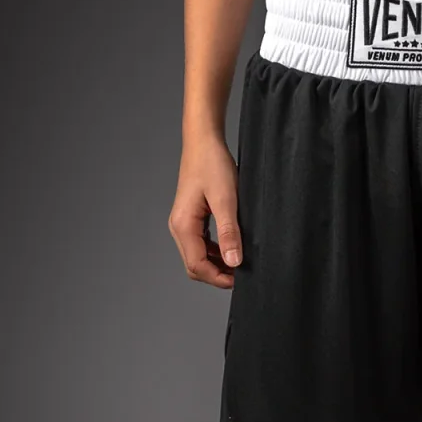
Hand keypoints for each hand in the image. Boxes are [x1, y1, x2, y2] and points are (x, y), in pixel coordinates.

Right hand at [168, 133, 241, 288]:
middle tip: (242, 275)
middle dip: (217, 275)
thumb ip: (229, 232)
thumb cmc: (212, 164)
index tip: (240, 279)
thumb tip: (233, 262)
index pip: (196, 266)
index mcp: (183, 225)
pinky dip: (216, 253)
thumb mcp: (226, 200)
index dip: (218, 278)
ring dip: (217, 265)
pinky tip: (232, 249)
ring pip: (198, 257)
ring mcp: (184, 224)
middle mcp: (179, 228)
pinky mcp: (192, 219)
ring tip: (240, 263)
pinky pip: (201, 245)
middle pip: (195, 266)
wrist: (204, 142)